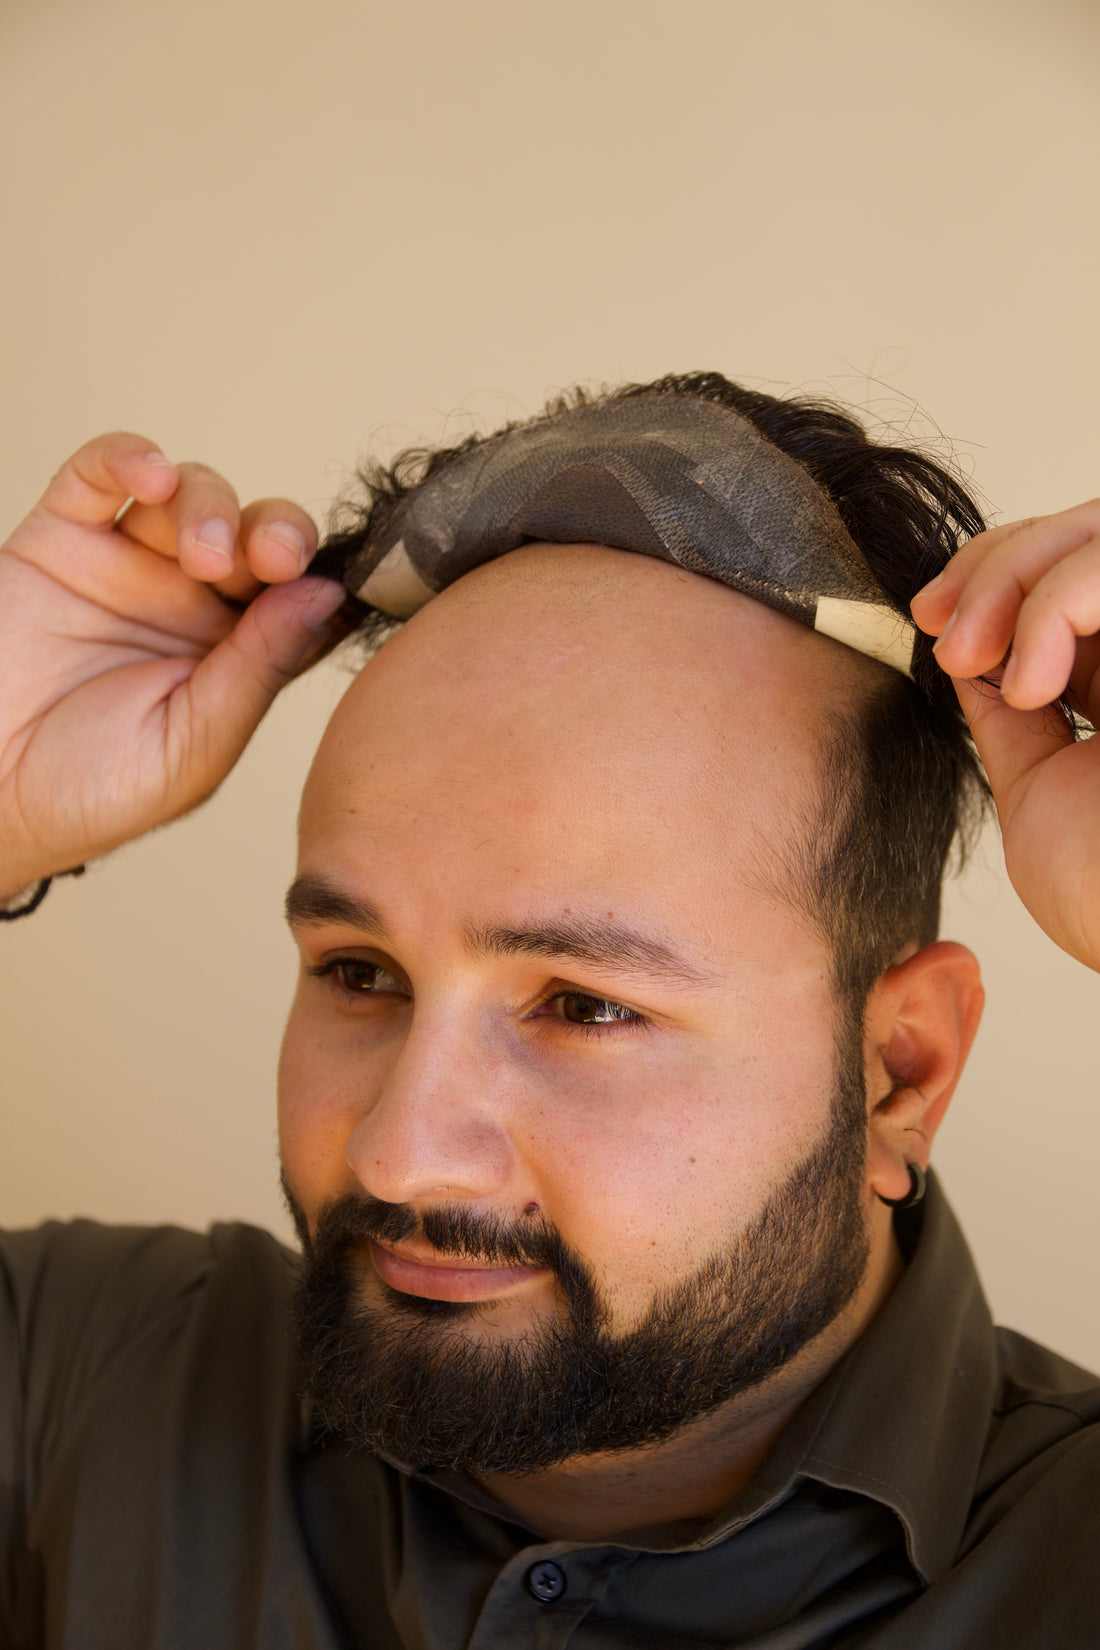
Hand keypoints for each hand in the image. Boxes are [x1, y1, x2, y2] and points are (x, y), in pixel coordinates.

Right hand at [0, 432, 346, 897]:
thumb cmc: (89, 795)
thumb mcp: (195, 746)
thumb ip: (258, 669)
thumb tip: (327, 595)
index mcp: (235, 660)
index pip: (300, 597)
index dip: (323, 575)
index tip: (336, 579)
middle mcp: (190, 606)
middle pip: (257, 535)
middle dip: (277, 533)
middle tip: (270, 559)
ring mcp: (127, 568)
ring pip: (191, 496)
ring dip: (211, 506)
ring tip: (201, 554)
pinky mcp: (61, 540)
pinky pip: (99, 475)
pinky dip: (131, 457)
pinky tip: (151, 477)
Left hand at [911, 500, 1099, 970]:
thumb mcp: (1036, 787)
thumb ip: (1009, 714)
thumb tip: (970, 650)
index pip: (1064, 573)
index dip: (991, 572)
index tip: (929, 617)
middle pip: (1085, 531)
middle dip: (993, 564)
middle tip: (942, 629)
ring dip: (1015, 577)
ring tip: (973, 657)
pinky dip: (1059, 602)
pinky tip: (1033, 681)